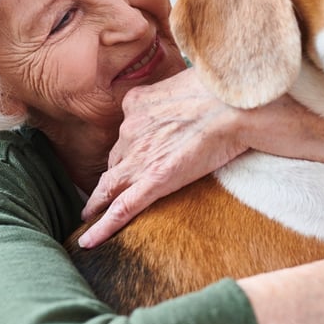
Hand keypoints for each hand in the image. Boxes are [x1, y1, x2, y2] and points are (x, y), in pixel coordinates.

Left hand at [78, 69, 248, 247]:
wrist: (235, 106)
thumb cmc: (223, 91)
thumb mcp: (188, 82)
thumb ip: (176, 94)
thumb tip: (186, 98)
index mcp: (137, 104)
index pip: (127, 133)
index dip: (125, 150)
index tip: (123, 160)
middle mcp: (131, 130)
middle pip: (115, 160)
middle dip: (111, 176)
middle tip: (102, 193)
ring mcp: (140, 158)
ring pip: (110, 186)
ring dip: (98, 202)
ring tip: (88, 217)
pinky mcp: (155, 181)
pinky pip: (122, 209)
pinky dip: (103, 227)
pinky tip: (89, 241)